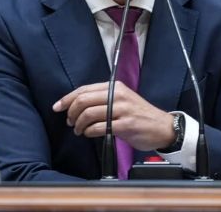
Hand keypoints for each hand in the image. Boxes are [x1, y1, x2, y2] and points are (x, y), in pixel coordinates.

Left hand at [52, 81, 175, 150]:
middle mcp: (118, 95)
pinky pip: (99, 127)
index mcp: (115, 87)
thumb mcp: (122, 100)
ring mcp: (122, 110)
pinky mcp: (125, 125)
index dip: (68, 98)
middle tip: (69, 121)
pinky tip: (89, 134)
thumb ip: (103, 99)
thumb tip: (77, 104)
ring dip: (78, 124)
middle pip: (84, 100)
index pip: (85, 89)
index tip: (58, 107)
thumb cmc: (139, 114)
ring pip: (88, 114)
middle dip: (71, 112)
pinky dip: (89, 132)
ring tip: (78, 130)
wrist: (162, 127)